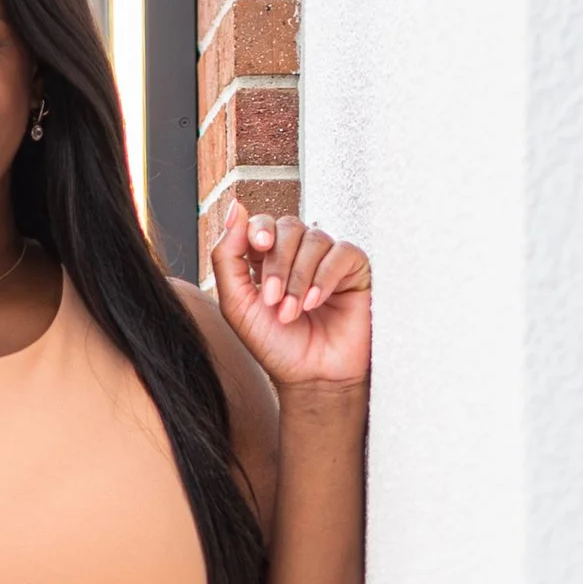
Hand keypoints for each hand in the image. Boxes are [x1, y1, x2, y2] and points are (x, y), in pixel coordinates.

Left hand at [211, 201, 371, 396]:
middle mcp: (298, 252)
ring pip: (314, 239)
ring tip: (293, 312)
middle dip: (278, 263)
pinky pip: (342, 252)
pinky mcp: (355, 269)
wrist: (310, 376)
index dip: (260, 228)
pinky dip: (325, 276)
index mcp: (267, 257)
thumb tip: (236, 207)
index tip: (259, 246)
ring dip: (299, 277)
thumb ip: (227, 256)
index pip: (262, 222)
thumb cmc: (275, 344)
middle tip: (273, 300)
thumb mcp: (237, 303)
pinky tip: (315, 303)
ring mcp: (328, 259)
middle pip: (288, 227)